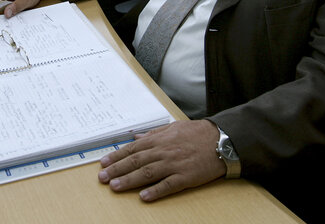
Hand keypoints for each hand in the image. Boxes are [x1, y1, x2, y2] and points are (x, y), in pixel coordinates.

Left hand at [98, 120, 225, 201]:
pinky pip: (168, 185)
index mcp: (159, 140)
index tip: (104, 163)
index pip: (133, 149)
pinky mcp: (186, 176)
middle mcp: (163, 151)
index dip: (117, 156)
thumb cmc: (197, 133)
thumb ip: (154, 134)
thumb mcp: (173, 127)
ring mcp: (174, 164)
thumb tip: (137, 137)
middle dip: (117, 170)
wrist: (221, 141)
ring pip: (147, 173)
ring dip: (129, 180)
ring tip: (115, 187)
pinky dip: (155, 191)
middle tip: (103, 178)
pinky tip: (144, 196)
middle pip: (136, 161)